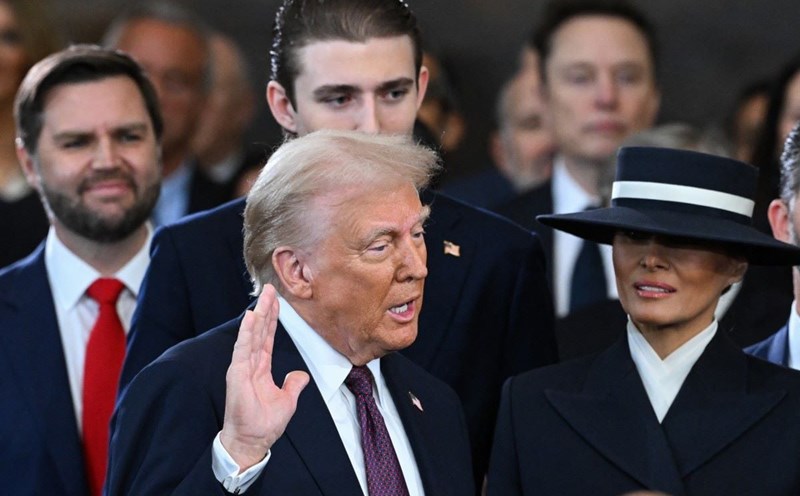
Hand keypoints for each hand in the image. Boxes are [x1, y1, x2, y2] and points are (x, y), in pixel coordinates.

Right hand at [219, 284, 309, 468]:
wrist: (252, 441)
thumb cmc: (263, 424)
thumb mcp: (287, 400)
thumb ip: (293, 384)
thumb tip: (300, 375)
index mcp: (261, 368)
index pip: (267, 337)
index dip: (272, 319)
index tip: (276, 301)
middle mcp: (250, 364)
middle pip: (259, 331)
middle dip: (265, 309)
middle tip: (270, 289)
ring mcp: (242, 367)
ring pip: (252, 335)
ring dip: (258, 314)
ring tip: (264, 296)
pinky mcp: (237, 374)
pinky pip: (243, 348)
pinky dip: (247, 332)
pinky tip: (251, 317)